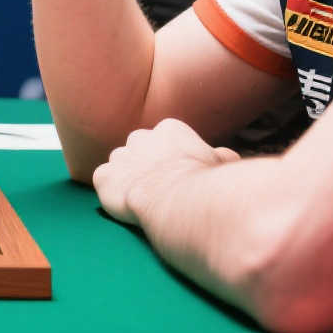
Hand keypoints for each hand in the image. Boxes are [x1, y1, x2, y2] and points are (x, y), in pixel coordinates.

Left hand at [90, 118, 239, 226]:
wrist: (180, 200)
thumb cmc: (204, 184)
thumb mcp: (218, 165)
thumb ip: (220, 157)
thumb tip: (229, 156)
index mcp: (169, 129)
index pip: (164, 140)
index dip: (169, 160)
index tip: (176, 176)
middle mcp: (141, 137)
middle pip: (139, 148)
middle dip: (146, 165)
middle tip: (158, 188)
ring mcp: (120, 156)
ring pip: (120, 164)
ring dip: (128, 178)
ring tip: (143, 198)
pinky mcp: (104, 177)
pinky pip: (104, 180)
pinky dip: (111, 191)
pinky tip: (125, 203)